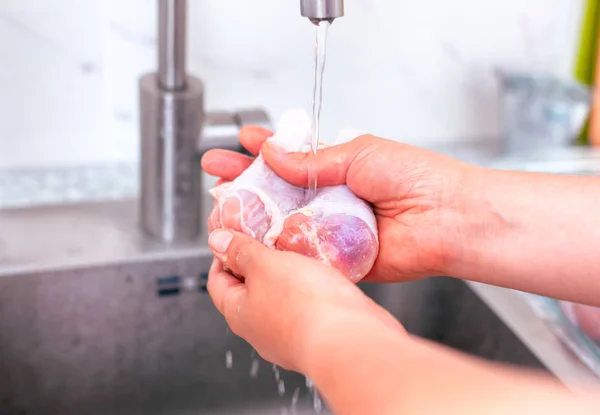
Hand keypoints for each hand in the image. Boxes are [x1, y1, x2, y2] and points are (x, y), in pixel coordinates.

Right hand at [202, 127, 474, 281]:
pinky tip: (257, 241)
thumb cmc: (415, 177)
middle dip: (246, 180)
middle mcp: (331, 196)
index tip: (239, 141)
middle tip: (216, 171)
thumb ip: (312, 160)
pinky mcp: (336, 255)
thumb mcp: (358, 153)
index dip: (263, 148)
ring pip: (285, 222)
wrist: (446, 218)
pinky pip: (302, 252)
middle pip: (280, 189)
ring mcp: (332, 226)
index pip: (291, 155)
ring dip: (256, 216)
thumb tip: (275, 153)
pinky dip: (280, 248)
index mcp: (339, 166)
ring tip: (225, 207)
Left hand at [206, 228, 403, 371]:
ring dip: (284, 277)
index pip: (217, 282)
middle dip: (256, 265)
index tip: (233, 237)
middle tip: (267, 240)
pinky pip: (305, 308)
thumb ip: (241, 252)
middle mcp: (260, 332)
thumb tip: (216, 241)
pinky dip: (307, 291)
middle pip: (248, 292)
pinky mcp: (316, 336)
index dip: (222, 256)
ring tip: (296, 254)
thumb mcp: (265, 265)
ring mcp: (288, 338)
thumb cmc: (304, 305)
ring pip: (278, 300)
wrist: (350, 340)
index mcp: (238, 314)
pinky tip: (320, 276)